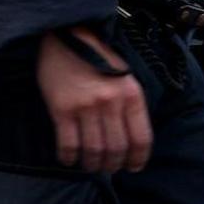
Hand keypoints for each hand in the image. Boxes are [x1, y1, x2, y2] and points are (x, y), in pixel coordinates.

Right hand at [35, 27, 150, 174]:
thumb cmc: (94, 57)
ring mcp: (86, 106)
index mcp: (132, 94)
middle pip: (117, 148)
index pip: (141, 138)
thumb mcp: (123, 77)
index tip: (132, 167)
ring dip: (92, 164)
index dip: (138, 159)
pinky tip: (68, 159)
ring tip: (89, 166)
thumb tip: (128, 139)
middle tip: (107, 168)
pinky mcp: (62, 108)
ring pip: (94, 150)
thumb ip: (128, 104)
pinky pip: (68, 143)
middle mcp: (111, 102)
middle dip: (113, 164)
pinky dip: (69, 157)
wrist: (63, 35)